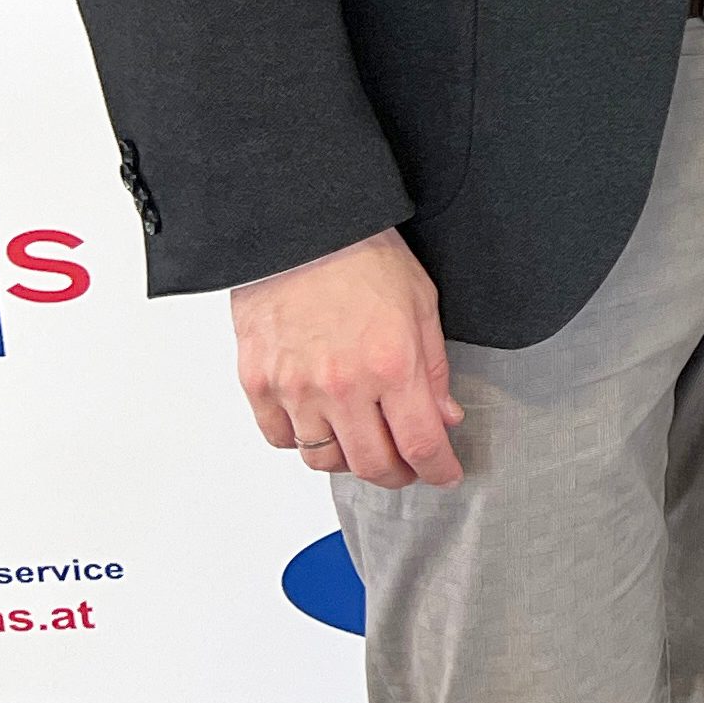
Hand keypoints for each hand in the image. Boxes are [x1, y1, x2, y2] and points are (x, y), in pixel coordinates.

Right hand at [231, 228, 463, 489]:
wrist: (301, 228)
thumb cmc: (363, 255)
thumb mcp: (422, 304)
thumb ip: (434, 368)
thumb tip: (445, 416)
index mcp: (391, 364)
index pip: (420, 443)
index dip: (438, 469)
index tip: (446, 474)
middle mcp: (342, 386)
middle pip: (371, 464)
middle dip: (398, 474)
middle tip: (407, 467)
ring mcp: (295, 388)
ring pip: (322, 459)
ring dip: (348, 460)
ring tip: (363, 441)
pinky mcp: (257, 383)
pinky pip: (280, 438)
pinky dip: (302, 440)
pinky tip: (319, 421)